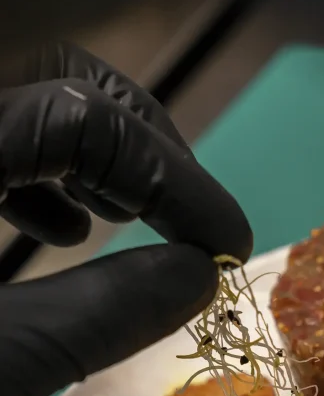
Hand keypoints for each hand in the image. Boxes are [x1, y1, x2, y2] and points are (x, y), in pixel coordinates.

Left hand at [0, 42, 251, 395]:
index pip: (86, 122)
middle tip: (186, 214)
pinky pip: (2, 139)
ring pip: (37, 102)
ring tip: (126, 216)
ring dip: (97, 156)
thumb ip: (97, 315)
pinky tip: (58, 230)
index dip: (175, 180)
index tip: (228, 244)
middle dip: (146, 145)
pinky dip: (44, 174)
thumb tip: (198, 277)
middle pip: (67, 80)